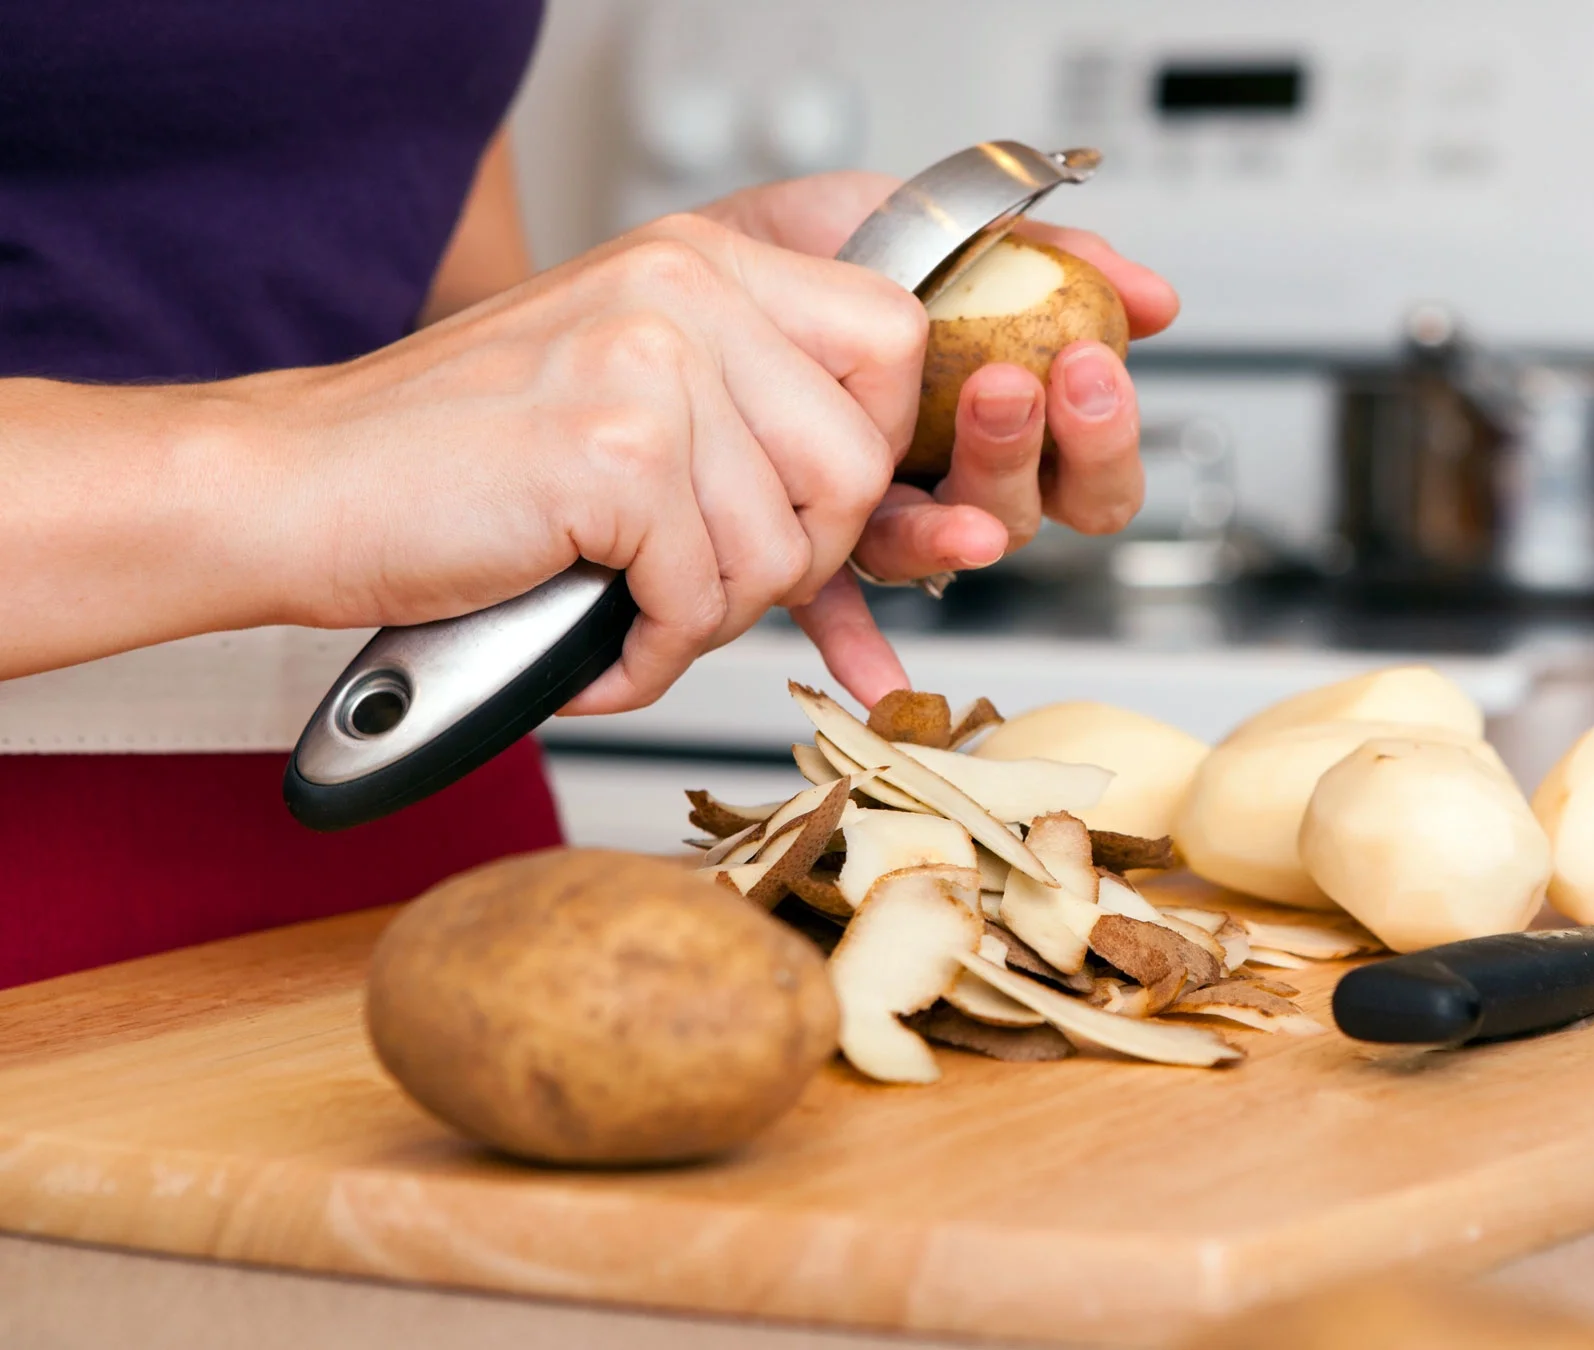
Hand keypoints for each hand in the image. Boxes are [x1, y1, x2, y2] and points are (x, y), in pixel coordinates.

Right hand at [252, 211, 926, 713]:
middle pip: (858, 462)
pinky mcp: (613, 455)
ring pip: (785, 547)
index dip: (870, 448)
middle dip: (797, 556)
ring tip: (628, 607)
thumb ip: (748, 398)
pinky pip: (701, 599)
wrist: (295, 488)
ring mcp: (651, 366)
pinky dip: (650, 654)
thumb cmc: (455, 459)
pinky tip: (593, 643)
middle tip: (704, 581)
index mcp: (704, 262)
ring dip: (710, 614)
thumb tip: (882, 485)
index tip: (803, 505)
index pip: (890, 341)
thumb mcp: (625, 380)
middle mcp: (686, 291)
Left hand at [702, 173, 1179, 699]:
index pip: (1093, 474)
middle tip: (1013, 384)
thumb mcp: (951, 227)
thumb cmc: (839, 254)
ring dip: (955, 522)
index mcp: (1007, 427)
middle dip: (1031, 455)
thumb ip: (1055, 257)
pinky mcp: (810, 542)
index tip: (1091, 364)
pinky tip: (880, 679)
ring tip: (932, 454)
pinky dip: (858, 647)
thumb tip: (1153, 299)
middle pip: (1030, 514)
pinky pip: (836, 609)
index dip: (1105, 435)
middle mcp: (956, 488)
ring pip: (940, 549)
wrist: (716, 257)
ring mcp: (885, 519)